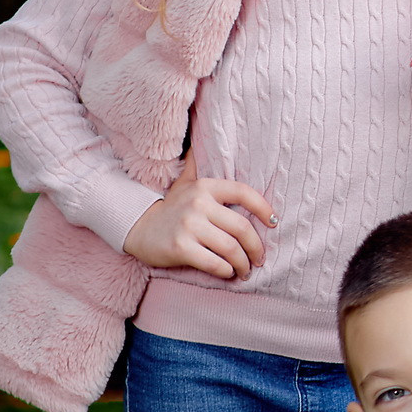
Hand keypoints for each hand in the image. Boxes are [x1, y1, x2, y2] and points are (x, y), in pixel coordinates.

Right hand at [122, 155, 276, 279]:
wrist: (137, 228)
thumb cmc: (170, 208)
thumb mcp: (184, 183)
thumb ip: (198, 165)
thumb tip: (205, 138)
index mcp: (205, 187)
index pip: (243, 192)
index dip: (263, 207)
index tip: (274, 222)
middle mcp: (198, 203)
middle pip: (241, 228)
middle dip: (256, 247)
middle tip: (259, 259)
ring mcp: (189, 226)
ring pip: (230, 248)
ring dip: (243, 264)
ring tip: (245, 270)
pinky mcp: (180, 248)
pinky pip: (214, 263)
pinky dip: (225, 271)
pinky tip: (228, 273)